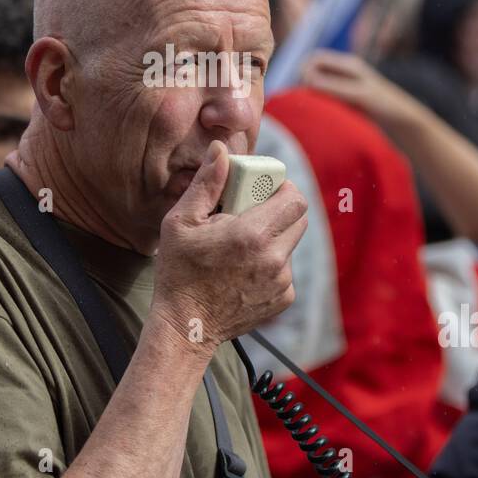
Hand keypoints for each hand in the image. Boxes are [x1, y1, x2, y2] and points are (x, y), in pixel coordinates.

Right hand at [152, 140, 307, 354]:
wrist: (186, 327)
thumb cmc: (178, 271)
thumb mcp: (181, 222)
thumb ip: (207, 183)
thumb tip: (222, 150)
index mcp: (253, 235)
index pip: (295, 198)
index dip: (282, 188)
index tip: (262, 189)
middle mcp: (275, 259)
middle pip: (299, 219)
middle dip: (279, 210)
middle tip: (250, 214)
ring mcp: (282, 282)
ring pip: (290, 244)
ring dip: (273, 238)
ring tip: (240, 247)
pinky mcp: (283, 299)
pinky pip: (286, 270)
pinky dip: (270, 264)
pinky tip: (242, 270)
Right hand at [300, 50, 420, 136]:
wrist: (405, 121)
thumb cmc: (386, 106)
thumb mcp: (358, 95)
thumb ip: (333, 86)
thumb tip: (307, 78)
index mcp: (349, 64)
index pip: (315, 58)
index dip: (304, 71)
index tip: (303, 89)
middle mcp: (346, 72)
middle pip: (314, 70)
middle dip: (305, 82)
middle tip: (304, 100)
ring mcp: (347, 85)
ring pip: (319, 84)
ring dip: (312, 93)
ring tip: (312, 108)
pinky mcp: (348, 99)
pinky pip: (326, 96)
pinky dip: (320, 101)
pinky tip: (321, 114)